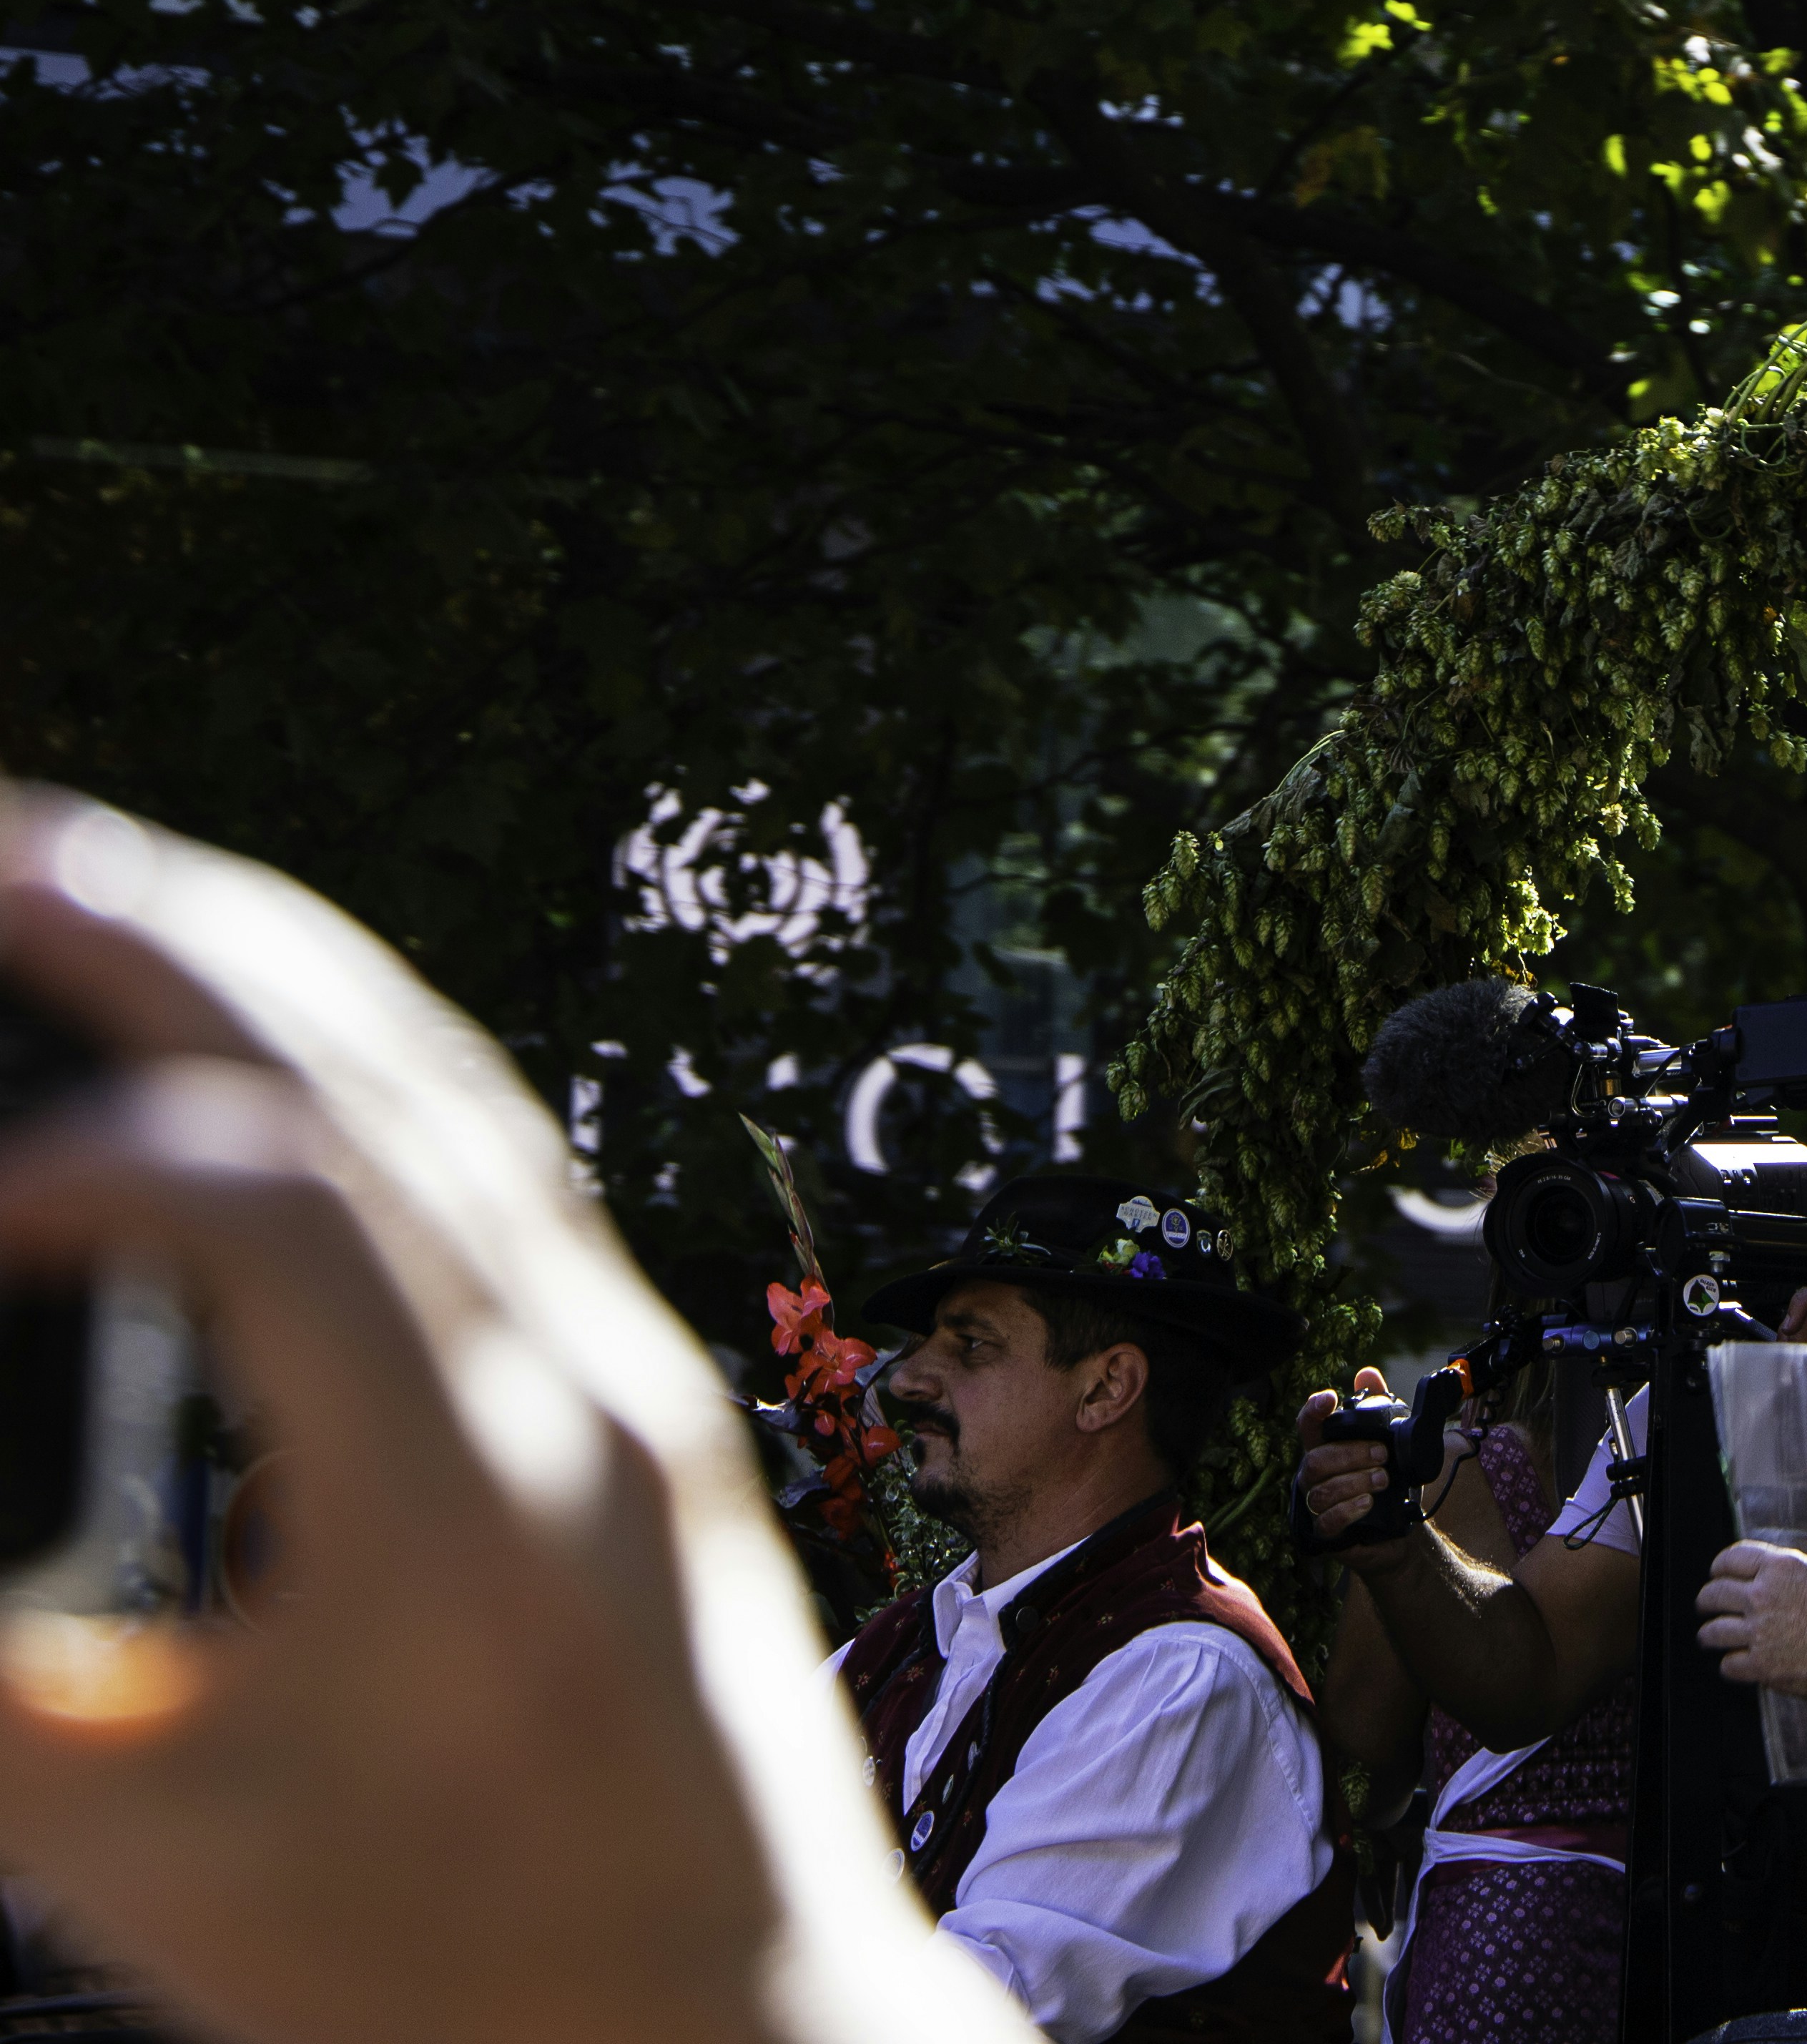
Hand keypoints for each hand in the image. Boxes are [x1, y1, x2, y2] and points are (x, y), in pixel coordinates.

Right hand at [0, 792, 1027, 2043]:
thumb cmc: (450, 1985)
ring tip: (87, 875)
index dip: (67, 1168)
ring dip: (270, 969)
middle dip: (167, 938)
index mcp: (474, 1500)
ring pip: (459, 1099)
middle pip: (378, 1083)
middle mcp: (588, 1391)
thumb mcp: (146, 1852)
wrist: (743, 2039)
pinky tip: (259, 1029)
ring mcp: (645, 1381)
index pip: (274, 1212)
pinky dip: (365, 1064)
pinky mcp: (656, 1403)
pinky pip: (507, 1171)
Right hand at [1293, 1368, 1416, 1558]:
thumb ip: (1379, 1407)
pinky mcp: (1325, 1532)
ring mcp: (1315, 1505)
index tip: (1330, 1398)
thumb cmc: (1387, 1479)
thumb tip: (1366, 1373)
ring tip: (1383, 1479)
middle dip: (1351, 1454)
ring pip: (1322, 1490)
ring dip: (1356, 1482)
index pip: (1308, 1425)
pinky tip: (1368, 1503)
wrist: (1399, 1528)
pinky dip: (1350, 1509)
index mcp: (1325, 1448)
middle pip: (1316, 1459)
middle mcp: (1314, 1476)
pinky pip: (1327, 1521)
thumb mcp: (1390, 1441)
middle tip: (1382, 1455)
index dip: (1313, 1410)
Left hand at [1694, 1540, 1806, 1698]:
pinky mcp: (1760, 1664)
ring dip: (1709, 1634)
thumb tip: (1770, 1576)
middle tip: (1706, 1605)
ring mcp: (1758, 1631)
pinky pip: (1728, 1664)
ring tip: (1709, 1637)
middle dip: (1706, 1600)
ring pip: (1712, 1631)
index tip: (1717, 1573)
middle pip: (1714, 1593)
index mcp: (1780, 1567)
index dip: (1719, 1567)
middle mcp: (1763, 1595)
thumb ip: (1789, 1572)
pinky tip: (1735, 1664)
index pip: (1731, 1558)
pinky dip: (1730, 1665)